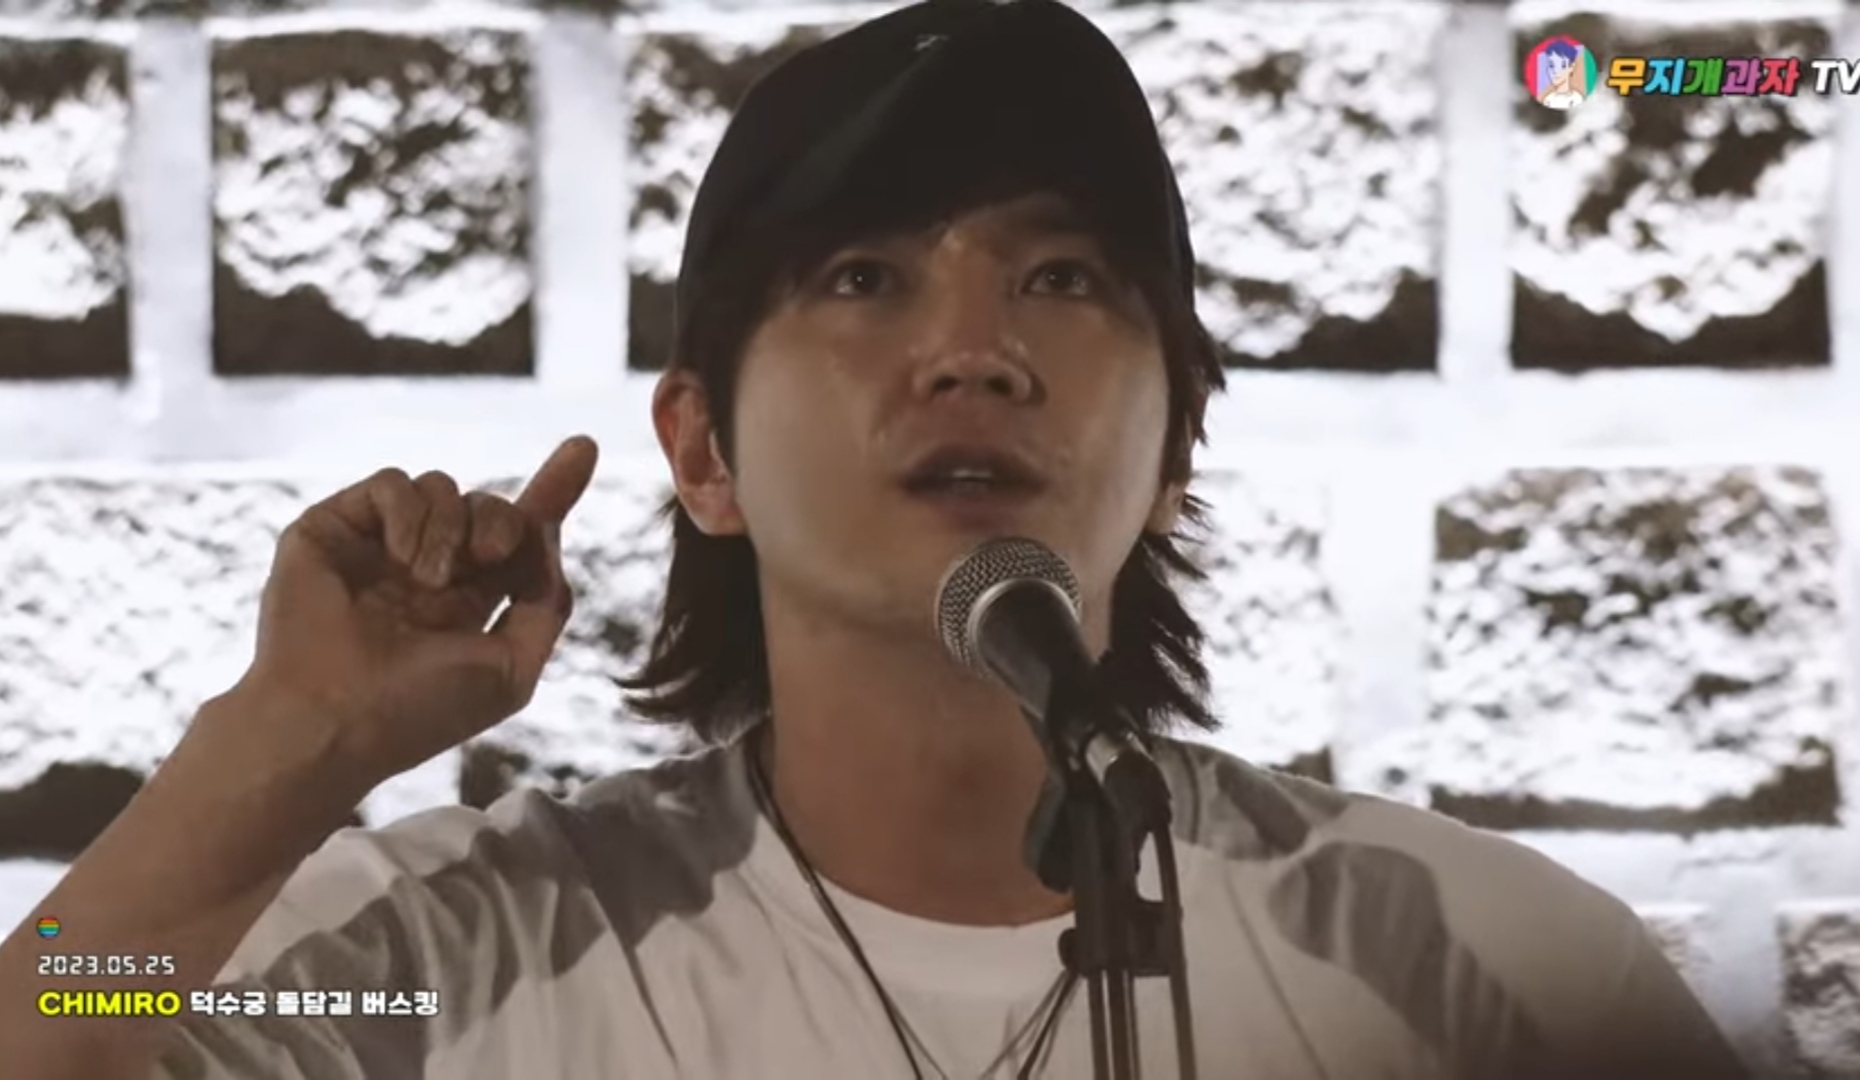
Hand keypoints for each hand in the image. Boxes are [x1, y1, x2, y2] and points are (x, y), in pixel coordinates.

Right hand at [229, 436, 599, 790]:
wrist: (333, 722)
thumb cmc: (420, 709)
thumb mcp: (513, 670)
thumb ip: (546, 605)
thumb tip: (549, 537)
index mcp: (467, 602)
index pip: (517, 536)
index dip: (552, 491)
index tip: (583, 447)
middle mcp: (423, 569)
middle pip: (490, 506)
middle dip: (503, 520)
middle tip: (489, 556)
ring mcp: (376, 548)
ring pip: (443, 487)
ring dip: (452, 527)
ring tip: (430, 580)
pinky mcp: (333, 529)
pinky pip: (393, 482)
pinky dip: (409, 511)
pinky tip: (403, 558)